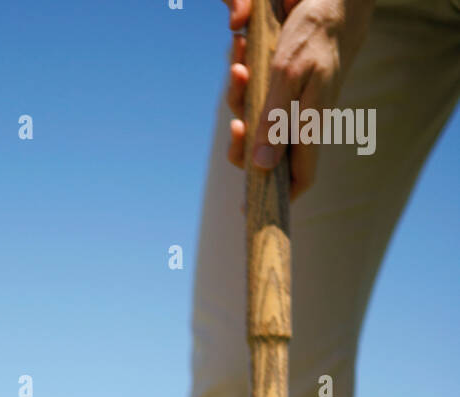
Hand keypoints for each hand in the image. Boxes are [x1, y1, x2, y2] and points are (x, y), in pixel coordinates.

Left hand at [224, 0, 373, 197]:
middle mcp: (303, 120)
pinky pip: (258, 96)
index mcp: (310, 125)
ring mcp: (295, 104)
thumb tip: (262, 167)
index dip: (278, 197)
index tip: (253, 209)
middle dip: (244, 144)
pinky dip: (245, 83)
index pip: (299, 178)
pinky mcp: (286, 87)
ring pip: (258, 122)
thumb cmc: (315, 34)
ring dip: (239, 100)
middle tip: (236, 125)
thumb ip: (274, 121)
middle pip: (268, 154)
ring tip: (237, 68)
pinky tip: (241, 60)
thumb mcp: (288, 75)